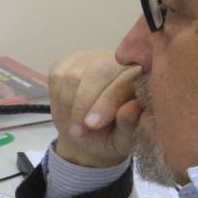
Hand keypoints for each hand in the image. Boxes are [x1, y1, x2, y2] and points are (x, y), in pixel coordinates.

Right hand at [48, 50, 142, 167]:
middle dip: (83, 103)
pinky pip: (58, 76)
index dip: (105, 103)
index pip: (123, 81)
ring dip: (68, 105)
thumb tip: (132, 107)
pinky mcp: (69, 61)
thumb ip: (130, 125)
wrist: (90, 132)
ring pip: (73, 76)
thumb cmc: (113, 135)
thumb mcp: (125, 139)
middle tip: (77, 130)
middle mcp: (118, 61)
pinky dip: (56, 98)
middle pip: (98, 72)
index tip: (92, 125)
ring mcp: (92, 58)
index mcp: (141, 77)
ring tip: (73, 126)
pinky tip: (66, 112)